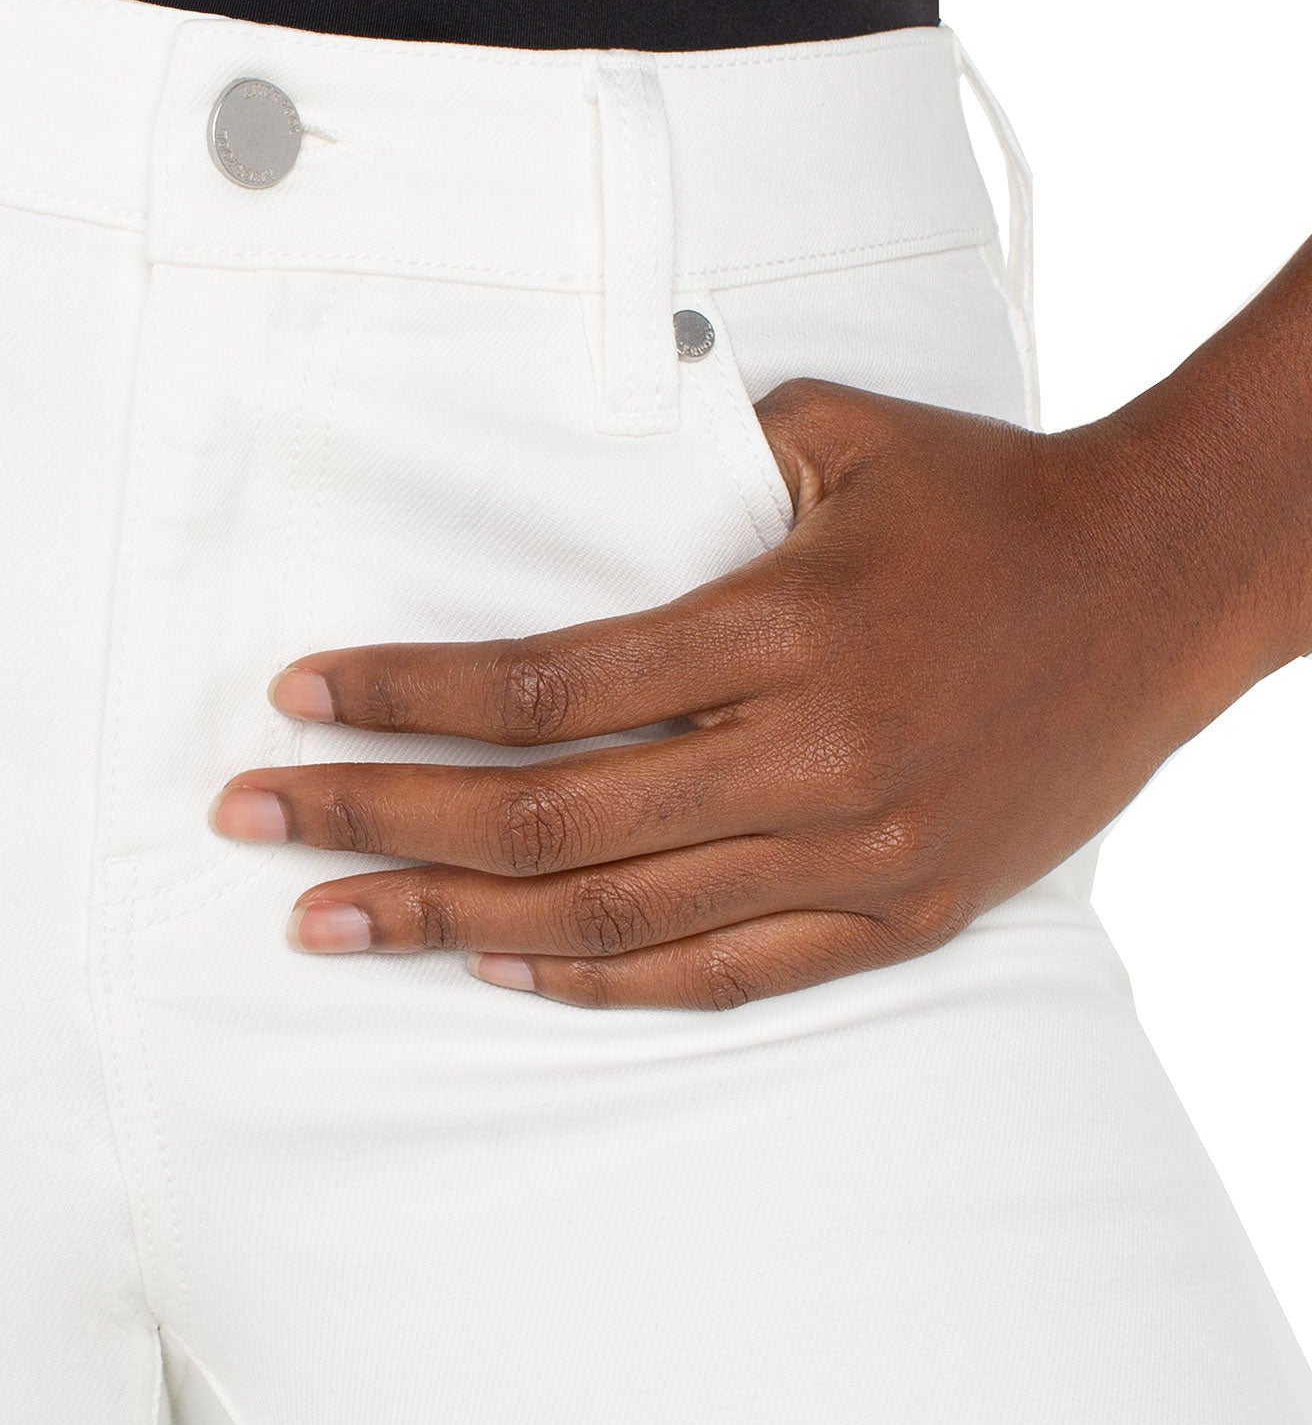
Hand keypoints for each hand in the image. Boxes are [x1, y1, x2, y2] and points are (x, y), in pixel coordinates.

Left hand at [211, 371, 1309, 1010]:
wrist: (1167, 582)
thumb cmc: (991, 501)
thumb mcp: (841, 439)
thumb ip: (695, 468)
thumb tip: (558, 487)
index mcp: (784, 632)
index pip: (545, 688)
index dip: (404, 700)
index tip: (297, 699)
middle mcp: (812, 762)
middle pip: (545, 820)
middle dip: (377, 822)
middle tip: (257, 824)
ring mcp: (856, 860)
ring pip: (610, 921)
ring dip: (450, 923)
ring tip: (332, 920)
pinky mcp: (898, 920)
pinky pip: (719, 977)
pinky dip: (600, 984)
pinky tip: (498, 970)